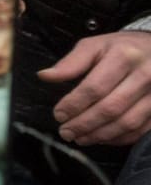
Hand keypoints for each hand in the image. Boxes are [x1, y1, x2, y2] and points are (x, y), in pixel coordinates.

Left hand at [42, 32, 150, 146]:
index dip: (74, 104)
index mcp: (124, 57)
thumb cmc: (122, 47)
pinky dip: (120, 138)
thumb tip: (44, 76)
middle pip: (111, 108)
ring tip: (80, 138)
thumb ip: (71, 62)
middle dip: (84, 124)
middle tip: (65, 132)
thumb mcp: (95, 45)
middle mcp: (145, 76)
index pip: (95, 87)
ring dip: (100, 134)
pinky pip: (141, 129)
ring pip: (127, 122)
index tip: (58, 115)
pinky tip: (103, 138)